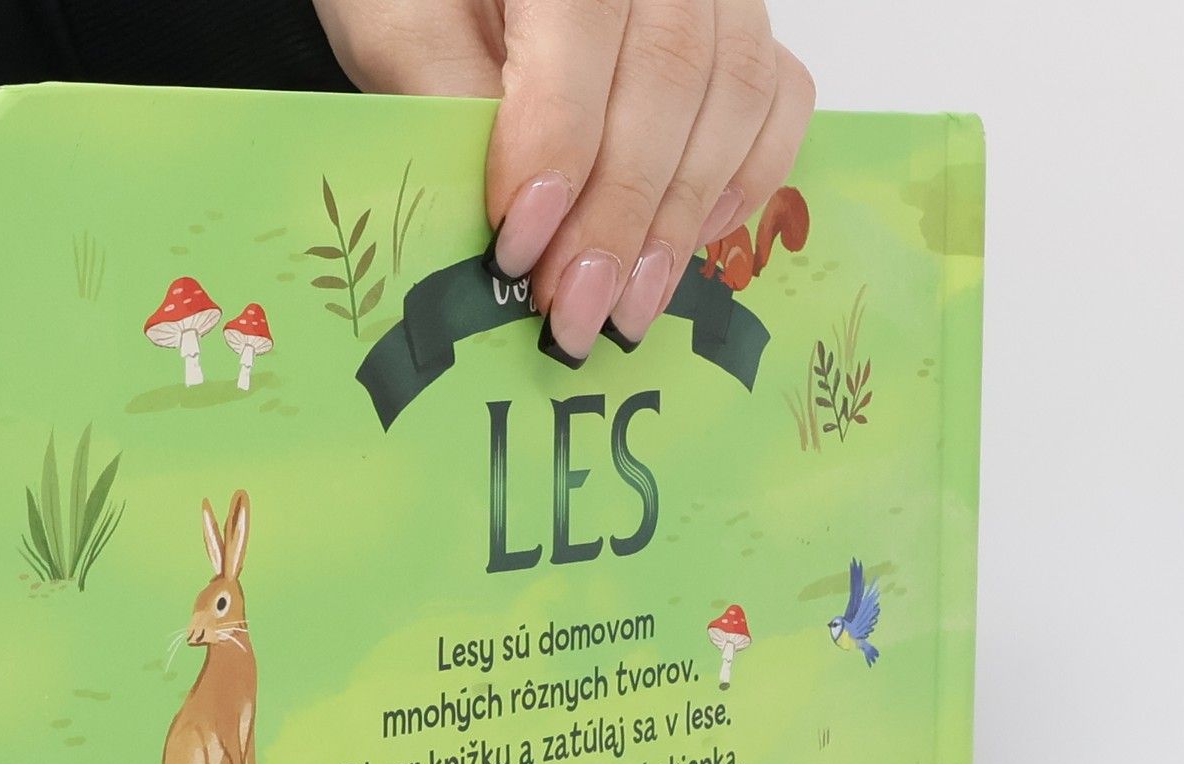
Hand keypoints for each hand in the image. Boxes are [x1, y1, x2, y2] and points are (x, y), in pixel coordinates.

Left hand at [309, 0, 814, 358]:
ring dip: (678, 221)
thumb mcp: (404, 24)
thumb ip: (444, 95)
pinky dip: (746, 178)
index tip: (518, 249)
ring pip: (734, 98)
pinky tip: (691, 241)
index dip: (558, 151)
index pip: (584, 33)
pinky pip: (779, 98)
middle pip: (669, 81)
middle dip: (617, 219)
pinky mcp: (742, 31)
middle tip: (574, 313)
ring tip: (628, 308)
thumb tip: (509, 218)